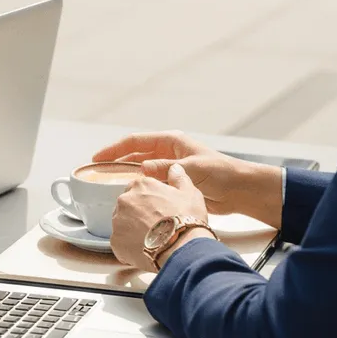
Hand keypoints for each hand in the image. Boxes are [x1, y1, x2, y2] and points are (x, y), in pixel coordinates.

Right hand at [94, 131, 282, 227]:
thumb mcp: (192, 168)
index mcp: (171, 142)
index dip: (115, 149)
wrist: (239, 190)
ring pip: (140, 170)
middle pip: (134, 155)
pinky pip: (150, 184)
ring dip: (126, 176)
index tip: (98, 158)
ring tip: (107, 185)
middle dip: (116, 162)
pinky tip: (130, 196)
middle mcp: (168, 153)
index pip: (135, 141)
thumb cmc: (221, 173)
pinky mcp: (173, 183)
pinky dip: (139, 188)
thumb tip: (142, 169)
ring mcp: (169, 168)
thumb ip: (166, 169)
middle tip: (97, 173)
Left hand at [111, 164, 213, 271]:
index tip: (161, 210)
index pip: (140, 189)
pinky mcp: (115, 241)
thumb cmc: (187, 219)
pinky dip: (131, 247)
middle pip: (129, 206)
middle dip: (140, 215)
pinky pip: (121, 243)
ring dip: (134, 230)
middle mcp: (124, 200)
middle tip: (158, 226)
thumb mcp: (190, 193)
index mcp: (140, 185)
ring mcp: (117, 220)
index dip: (151, 201)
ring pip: (124, 224)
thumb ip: (179, 178)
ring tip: (153, 240)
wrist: (181, 248)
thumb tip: (174, 168)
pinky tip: (147, 250)